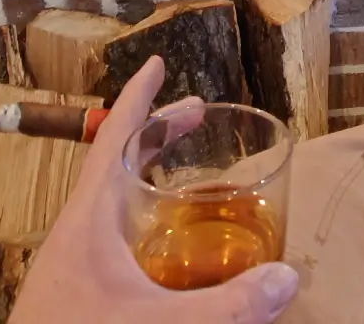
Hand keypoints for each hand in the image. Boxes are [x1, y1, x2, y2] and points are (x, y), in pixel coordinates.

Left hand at [9, 56, 298, 322]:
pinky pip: (118, 236)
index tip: (157, 63)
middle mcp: (80, 230)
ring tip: (192, 174)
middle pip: (119, 161)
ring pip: (116, 200)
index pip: (113, 138)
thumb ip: (226, 306)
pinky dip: (149, 220)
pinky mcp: (80, 289)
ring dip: (153, 176)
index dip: (138, 98)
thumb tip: (287, 278)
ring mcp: (76, 261)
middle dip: (160, 132)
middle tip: (199, 113)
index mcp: (90, 218)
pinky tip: (173, 246)